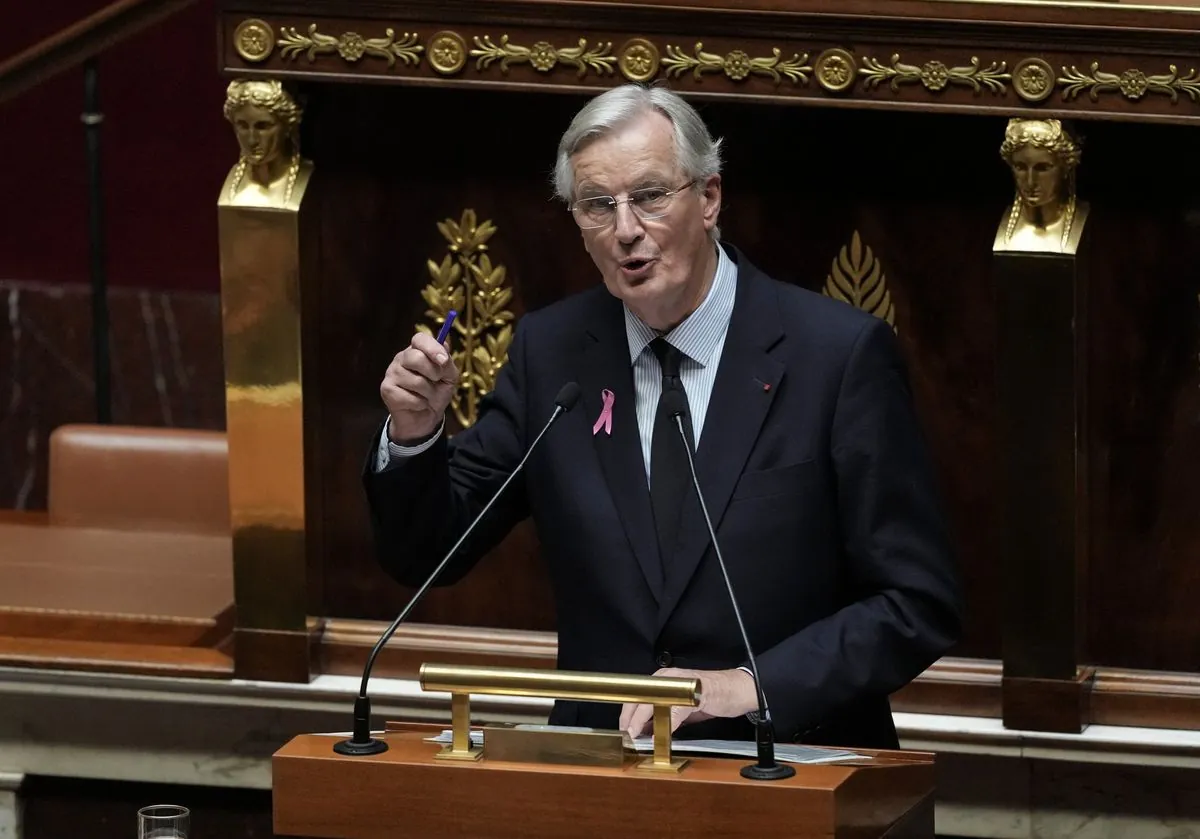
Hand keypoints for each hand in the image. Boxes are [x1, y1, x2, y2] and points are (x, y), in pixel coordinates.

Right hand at [380, 331, 459, 442]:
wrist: (426, 418)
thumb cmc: (437, 393)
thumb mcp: (449, 377)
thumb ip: (447, 363)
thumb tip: (444, 347)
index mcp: (416, 351)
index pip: (420, 339)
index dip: (432, 348)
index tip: (444, 361)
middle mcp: (401, 359)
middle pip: (416, 357)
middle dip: (433, 373)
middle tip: (437, 381)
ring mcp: (391, 374)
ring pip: (415, 381)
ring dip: (428, 393)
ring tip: (426, 396)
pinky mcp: (387, 390)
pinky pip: (410, 397)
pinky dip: (420, 404)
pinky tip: (418, 404)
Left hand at [618, 667, 757, 739]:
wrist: (737, 690)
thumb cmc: (711, 696)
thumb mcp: (681, 707)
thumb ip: (664, 716)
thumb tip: (646, 731)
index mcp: (664, 678)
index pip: (637, 694)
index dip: (628, 713)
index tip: (624, 729)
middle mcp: (669, 677)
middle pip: (641, 698)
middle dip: (630, 718)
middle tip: (627, 735)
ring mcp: (682, 684)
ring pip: (654, 702)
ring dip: (643, 722)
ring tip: (637, 736)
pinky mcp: (695, 695)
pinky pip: (675, 711)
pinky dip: (666, 725)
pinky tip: (661, 736)